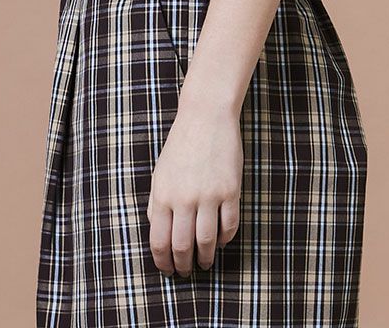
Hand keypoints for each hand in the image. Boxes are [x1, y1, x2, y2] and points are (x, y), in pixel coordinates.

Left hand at [146, 98, 242, 276]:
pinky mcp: (230, 190)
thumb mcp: (160, 172)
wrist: (206, 116)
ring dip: (206, 257)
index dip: (163, 261)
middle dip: (183, 265)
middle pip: (183, 246)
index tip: (167, 270)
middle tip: (186, 271)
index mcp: (163, 194)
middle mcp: (185, 198)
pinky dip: (226, 239)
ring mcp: (209, 195)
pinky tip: (221, 241)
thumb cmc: (180, 144)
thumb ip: (157, 203)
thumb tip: (158, 233)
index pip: (160, 241)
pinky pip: (229, 225)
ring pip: (207, 241)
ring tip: (205, 262)